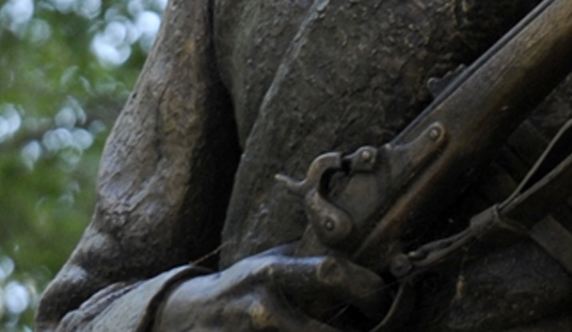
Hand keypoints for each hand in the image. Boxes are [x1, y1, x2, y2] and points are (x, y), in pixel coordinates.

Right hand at [152, 245, 388, 331]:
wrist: (187, 313)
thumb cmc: (245, 284)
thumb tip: (367, 248)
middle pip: (319, 328)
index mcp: (273, 271)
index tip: (384, 302)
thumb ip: (309, 259)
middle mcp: (262, 305)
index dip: (365, 287)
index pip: (329, 271)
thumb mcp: (272, 262)